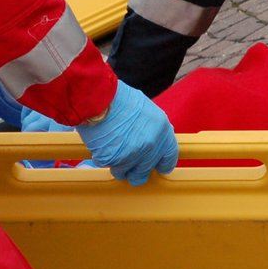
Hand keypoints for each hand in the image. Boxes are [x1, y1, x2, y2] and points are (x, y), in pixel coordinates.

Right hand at [25, 82, 175, 184]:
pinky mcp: (111, 159)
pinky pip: (106, 164)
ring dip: (116, 165)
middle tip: (127, 164)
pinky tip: (100, 143)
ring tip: (109, 148)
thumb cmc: (118, 98)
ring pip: (123, 172)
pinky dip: (102, 158)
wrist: (97, 96)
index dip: (162, 165)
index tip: (157, 168)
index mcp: (162, 130)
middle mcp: (150, 145)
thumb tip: (156, 142)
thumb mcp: (146, 109)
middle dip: (135, 171)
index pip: (169, 158)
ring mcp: (131, 155)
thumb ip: (154, 129)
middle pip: (144, 171)